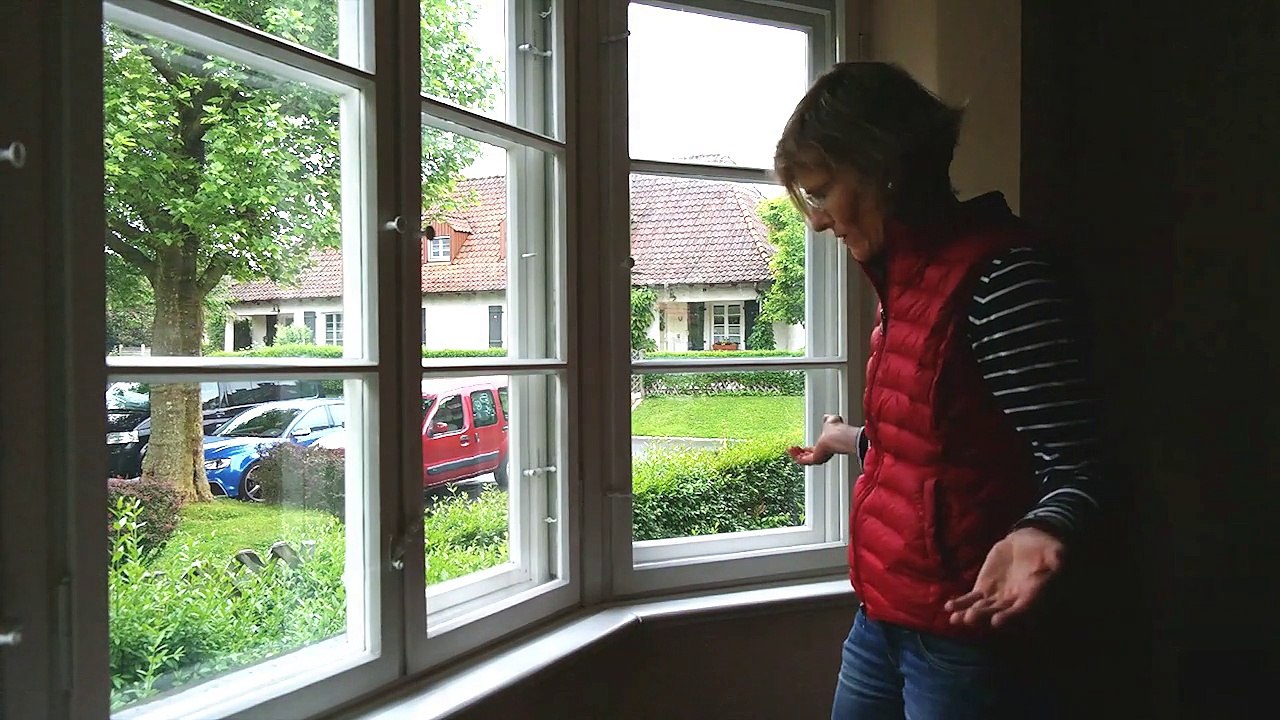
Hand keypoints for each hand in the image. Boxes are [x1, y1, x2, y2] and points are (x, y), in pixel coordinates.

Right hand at [787, 415, 852, 465]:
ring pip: (804, 459)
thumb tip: (827, 417)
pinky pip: (802, 460)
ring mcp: (819, 457)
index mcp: (827, 446)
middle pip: (808, 456)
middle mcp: (823, 454)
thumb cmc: (837, 430)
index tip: (800, 446)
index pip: (815, 450)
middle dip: (799, 452)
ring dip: (796, 454)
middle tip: (792, 448)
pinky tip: (790, 450)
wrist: (838, 437)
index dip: (807, 449)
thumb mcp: (831, 422)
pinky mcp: (815, 459)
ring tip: (789, 448)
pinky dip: (795, 455)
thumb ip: (828, 420)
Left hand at [945, 527, 1064, 628]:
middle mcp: (1015, 602)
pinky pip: (972, 599)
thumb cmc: (1045, 550)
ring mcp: (997, 597)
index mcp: (1034, 596)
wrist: (1027, 544)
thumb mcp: (1055, 552)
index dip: (1011, 617)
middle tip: (970, 619)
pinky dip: (961, 604)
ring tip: (956, 618)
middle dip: (984, 617)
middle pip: (999, 613)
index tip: (998, 622)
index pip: (1023, 610)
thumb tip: (1062, 558)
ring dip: (969, 615)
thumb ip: (1058, 558)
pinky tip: (949, 607)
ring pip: (983, 609)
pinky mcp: (984, 589)